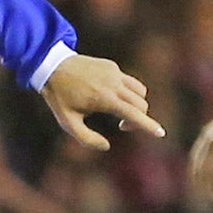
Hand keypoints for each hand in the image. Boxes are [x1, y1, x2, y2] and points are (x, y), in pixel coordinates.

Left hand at [40, 54, 164, 150]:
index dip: (148, 125)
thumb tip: (107, 146)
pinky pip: (129, 82)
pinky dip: (128, 92)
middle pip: (141, 104)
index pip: (134, 114)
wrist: (52, 66)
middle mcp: (114, 84)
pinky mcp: (112, 66)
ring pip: (140, 91)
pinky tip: (111, 96)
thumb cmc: (59, 97)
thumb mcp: (67, 122)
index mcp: (104, 99)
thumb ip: (86, 138)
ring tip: (119, 112)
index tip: (160, 134)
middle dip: (138, 119)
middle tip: (122, 126)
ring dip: (136, 104)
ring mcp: (115, 73)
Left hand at [189, 102, 212, 203]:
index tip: (196, 182)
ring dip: (207, 187)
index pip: (196, 157)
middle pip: (198, 166)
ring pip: (208, 172)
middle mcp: (210, 140)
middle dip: (198, 182)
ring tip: (210, 198)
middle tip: (199, 194)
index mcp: (208, 134)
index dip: (195, 171)